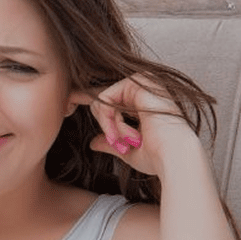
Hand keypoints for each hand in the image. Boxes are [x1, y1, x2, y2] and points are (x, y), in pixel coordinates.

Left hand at [75, 75, 200, 177]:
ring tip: (125, 141)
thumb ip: (111, 142)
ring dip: (108, 126)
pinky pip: (105, 99)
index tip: (67, 102)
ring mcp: (142, 82)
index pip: (110, 98)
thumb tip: (94, 143)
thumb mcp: (129, 151)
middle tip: (119, 143)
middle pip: (101, 101)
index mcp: (144, 102)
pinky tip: (123, 133)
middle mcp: (144, 88)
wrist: (173, 157)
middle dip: (105, 126)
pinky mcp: (138, 81)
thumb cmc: (157, 158)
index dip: (86, 99)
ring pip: (102, 101)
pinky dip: (108, 120)